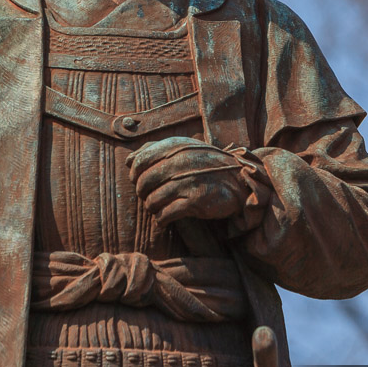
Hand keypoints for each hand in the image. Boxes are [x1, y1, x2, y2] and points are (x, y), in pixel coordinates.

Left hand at [128, 137, 246, 226]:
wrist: (238, 179)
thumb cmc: (205, 165)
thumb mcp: (182, 148)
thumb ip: (154, 150)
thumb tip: (129, 161)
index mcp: (173, 147)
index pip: (139, 162)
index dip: (135, 175)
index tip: (141, 182)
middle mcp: (179, 162)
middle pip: (142, 184)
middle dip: (143, 194)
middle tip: (152, 197)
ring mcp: (187, 182)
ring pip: (152, 201)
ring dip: (153, 208)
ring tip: (160, 208)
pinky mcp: (195, 201)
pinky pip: (165, 214)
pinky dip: (161, 220)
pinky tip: (165, 219)